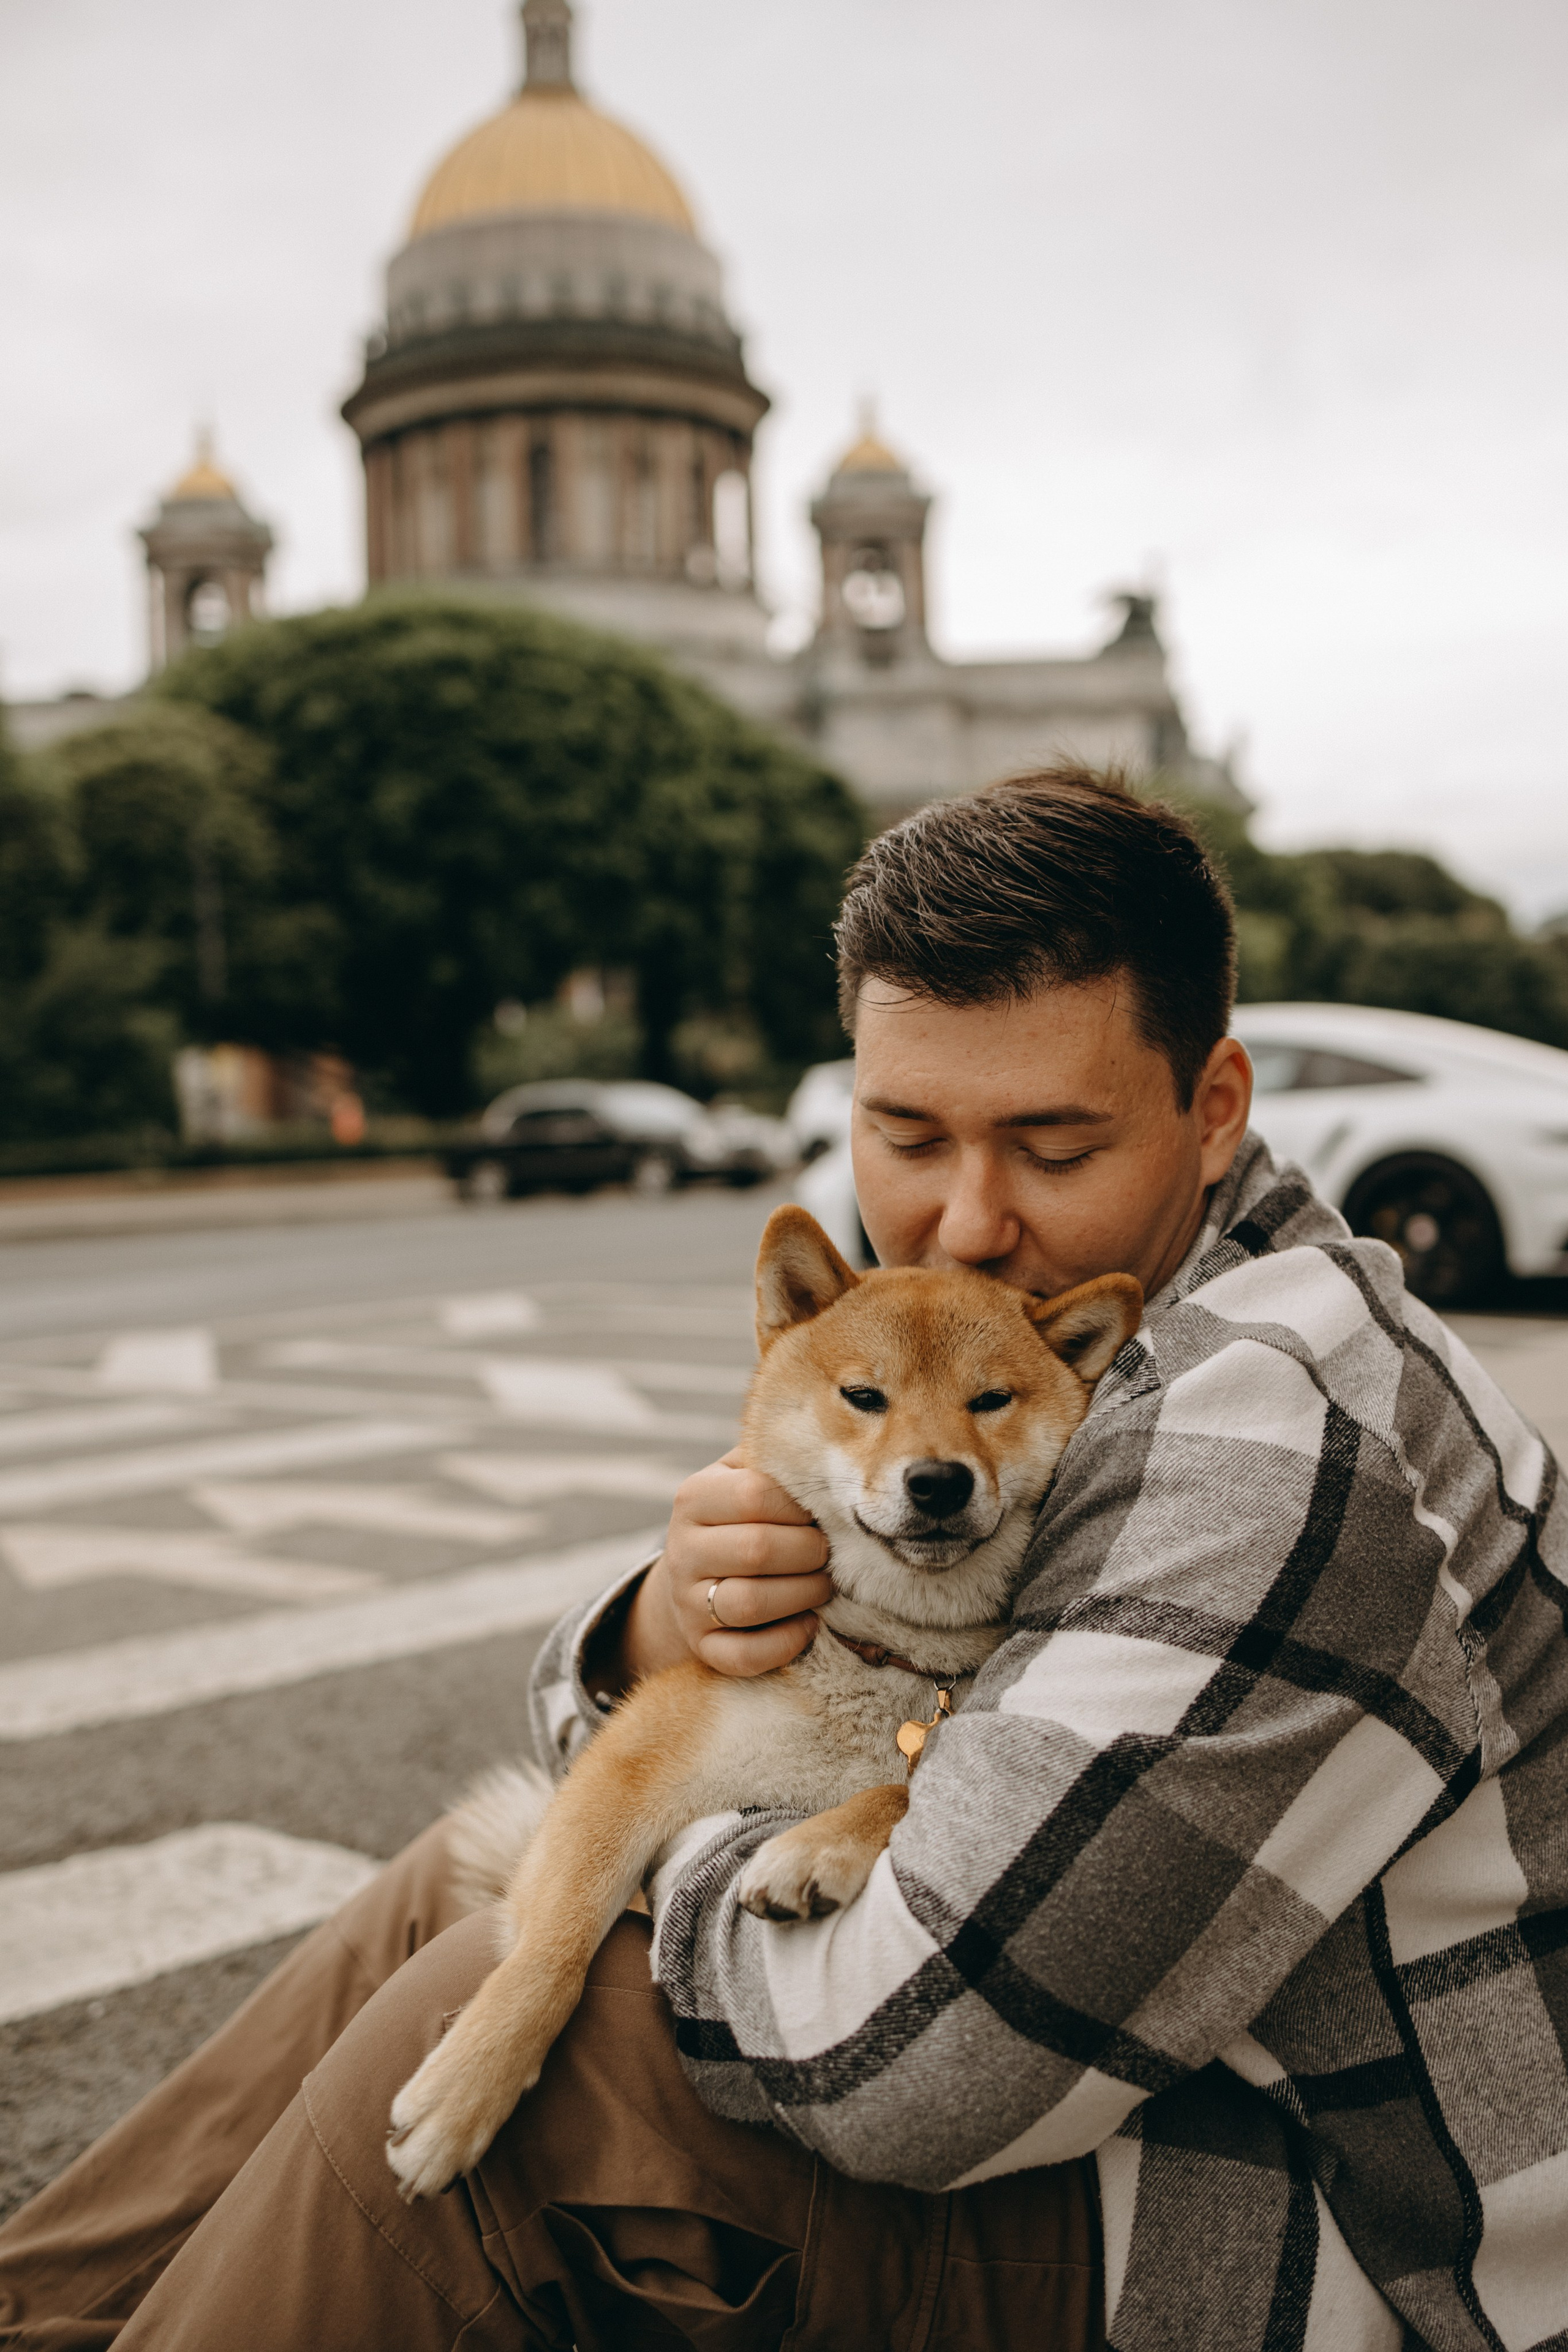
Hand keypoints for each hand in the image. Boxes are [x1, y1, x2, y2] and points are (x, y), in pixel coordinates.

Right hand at [590, 1450, 831, 1696]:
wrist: (697, 1574)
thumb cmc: (742, 1516)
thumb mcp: (745, 1475)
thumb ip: (776, 1458)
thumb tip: (828, 1441)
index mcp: (694, 1497)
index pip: (755, 1495)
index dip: (801, 1506)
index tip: (820, 1513)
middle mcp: (682, 1549)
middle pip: (757, 1550)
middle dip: (810, 1553)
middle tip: (829, 1553)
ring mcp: (687, 1602)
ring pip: (750, 1603)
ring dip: (804, 1595)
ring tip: (823, 1585)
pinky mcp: (700, 1646)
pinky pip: (744, 1655)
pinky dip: (786, 1643)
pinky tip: (808, 1625)